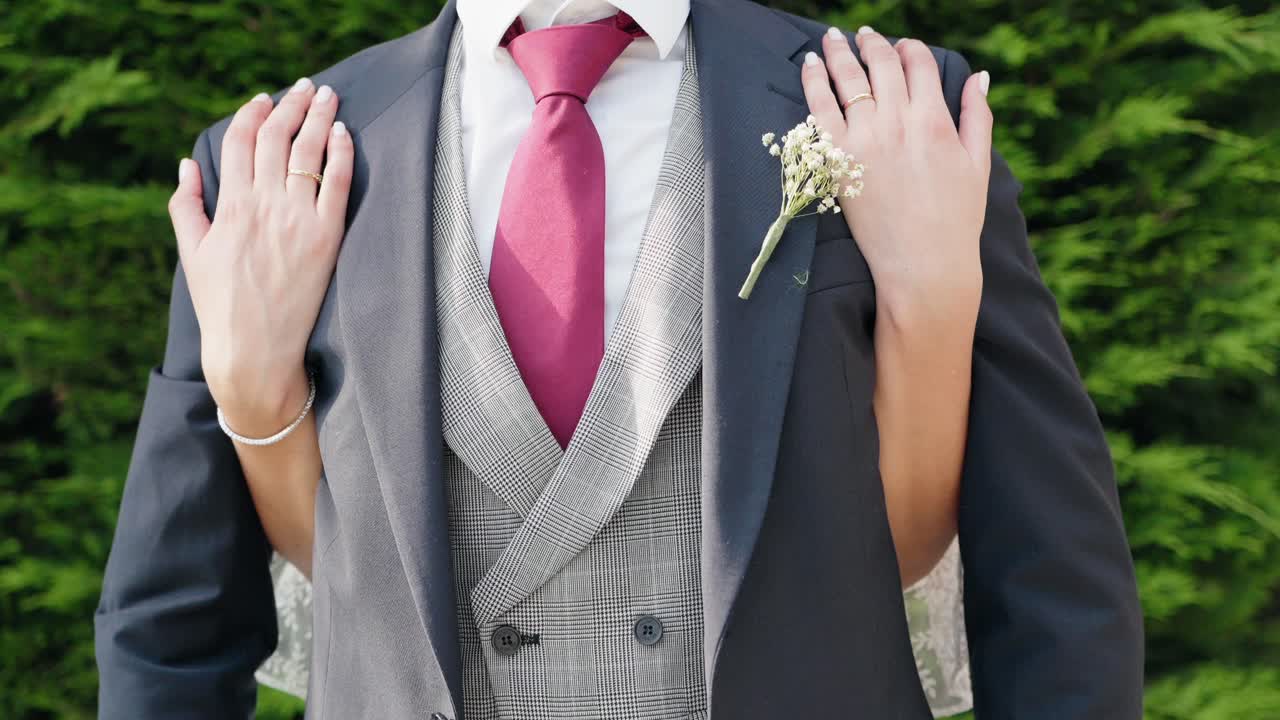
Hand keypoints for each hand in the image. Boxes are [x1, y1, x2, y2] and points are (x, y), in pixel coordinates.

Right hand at [167, 77, 352, 434]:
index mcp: (229, 205)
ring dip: (318, 117)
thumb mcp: (191, 252)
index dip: (252, 113)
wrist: (255, 349)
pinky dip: (341, 153)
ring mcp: (296, 219)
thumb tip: (185, 165)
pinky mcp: (326, 237)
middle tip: (304, 87)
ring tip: (327, 97)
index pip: (239, 142)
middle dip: (291, 104)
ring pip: (308, 152)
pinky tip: (344, 133)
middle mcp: (263, 205)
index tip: (263, 97)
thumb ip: (185, 205)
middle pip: (277, 137)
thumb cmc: (221, 305)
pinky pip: (337, 183)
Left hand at [801, 27, 991, 319]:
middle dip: (871, 44)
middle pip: (880, 66)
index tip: (900, 46)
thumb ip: (977, 115)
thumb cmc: (955, 220)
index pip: (917, 65)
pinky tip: (810, 65)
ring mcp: (865, 139)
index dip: (908, 49)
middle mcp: (898, 122)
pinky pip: (819, 109)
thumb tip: (980, 76)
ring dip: (839, 53)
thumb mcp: (977, 163)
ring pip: (848, 80)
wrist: (924, 264)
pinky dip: (813, 82)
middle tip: (862, 34)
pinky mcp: (838, 160)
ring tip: (832, 39)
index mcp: (935, 120)